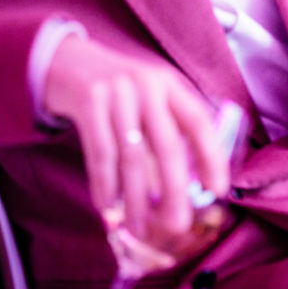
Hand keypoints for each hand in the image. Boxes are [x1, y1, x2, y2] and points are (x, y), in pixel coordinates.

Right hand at [43, 35, 229, 242]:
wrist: (69, 61)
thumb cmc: (120, 89)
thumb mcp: (151, 93)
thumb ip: (170, 124)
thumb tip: (190, 181)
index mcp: (170, 84)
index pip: (199, 122)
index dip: (212, 157)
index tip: (218, 190)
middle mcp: (147, 86)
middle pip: (167, 145)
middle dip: (175, 190)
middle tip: (178, 224)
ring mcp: (116, 94)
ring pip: (132, 156)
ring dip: (137, 198)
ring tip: (141, 228)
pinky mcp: (88, 103)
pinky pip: (100, 153)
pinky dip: (105, 185)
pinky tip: (109, 208)